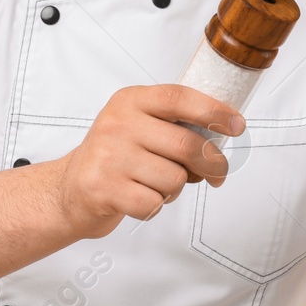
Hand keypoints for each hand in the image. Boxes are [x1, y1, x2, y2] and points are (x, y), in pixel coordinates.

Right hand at [54, 85, 243, 238]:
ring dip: (174, 188)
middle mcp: (118, 124)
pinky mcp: (104, 188)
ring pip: (174, 178)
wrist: (68, 189)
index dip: (214, 111)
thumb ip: (172, 123)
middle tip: (217, 174)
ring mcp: (109, 156)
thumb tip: (222, 133)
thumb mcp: (136, 124)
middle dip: (212, 164)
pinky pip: (154, 203)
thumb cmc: (113, 157)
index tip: (237, 125)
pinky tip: (139, 197)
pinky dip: (155, 206)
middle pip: (186, 144)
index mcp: (130, 101)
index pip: (179, 98)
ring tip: (155, 184)